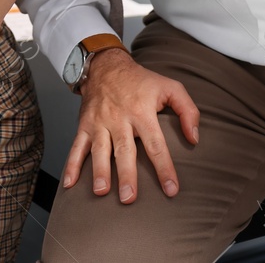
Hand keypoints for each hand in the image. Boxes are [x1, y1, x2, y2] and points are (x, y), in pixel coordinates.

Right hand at [62, 48, 199, 201]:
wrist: (106, 65)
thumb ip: (187, 111)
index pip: (156, 144)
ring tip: (101, 192)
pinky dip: (72, 165)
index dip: (164, 168)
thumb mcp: (170, 87)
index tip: (171, 189)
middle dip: (126, 175)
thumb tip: (194, 139)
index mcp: (142, 111)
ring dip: (99, 171)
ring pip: (99, 150)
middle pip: (124, 150)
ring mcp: (99, 122)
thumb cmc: (141, 81)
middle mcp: (119, 118)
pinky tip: (70, 184)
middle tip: (129, 198)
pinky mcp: (84, 125)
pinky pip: (77, 146)